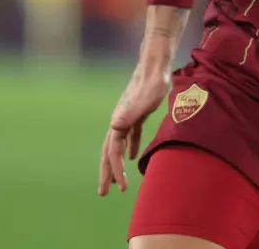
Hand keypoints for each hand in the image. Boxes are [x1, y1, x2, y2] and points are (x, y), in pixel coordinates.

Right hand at [98, 61, 170, 194]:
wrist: (155, 64)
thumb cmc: (154, 81)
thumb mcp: (146, 98)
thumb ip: (131, 112)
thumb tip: (113, 126)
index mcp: (119, 120)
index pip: (113, 152)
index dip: (115, 170)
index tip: (120, 187)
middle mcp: (119, 120)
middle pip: (108, 151)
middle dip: (106, 172)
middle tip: (103, 193)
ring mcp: (127, 117)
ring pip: (117, 145)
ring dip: (116, 163)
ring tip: (117, 181)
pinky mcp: (137, 113)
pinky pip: (131, 135)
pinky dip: (131, 148)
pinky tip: (134, 157)